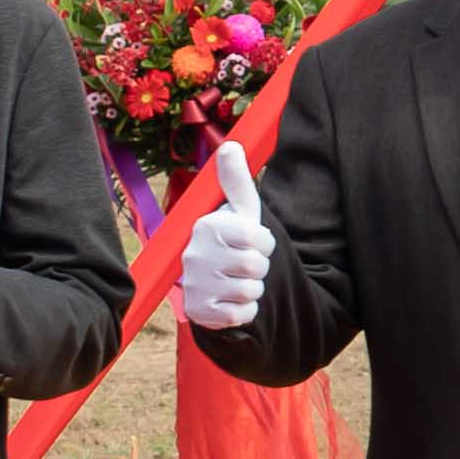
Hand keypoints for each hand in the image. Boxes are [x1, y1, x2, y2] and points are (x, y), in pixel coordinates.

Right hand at [176, 139, 276, 331]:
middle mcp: (195, 255)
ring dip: (252, 289)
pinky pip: (243, 313)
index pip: (259, 239)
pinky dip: (246, 310)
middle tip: (243, 264)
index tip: (253, 243)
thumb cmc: (232, 244)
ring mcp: (195, 285)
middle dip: (259, 267)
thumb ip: (237, 182)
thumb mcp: (239, 213)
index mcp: (207, 227)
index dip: (264, 243)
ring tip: (237, 281)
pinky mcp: (199, 312)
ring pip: (251, 290)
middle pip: (257, 265)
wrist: (213, 287)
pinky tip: (232, 300)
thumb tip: (231, 145)